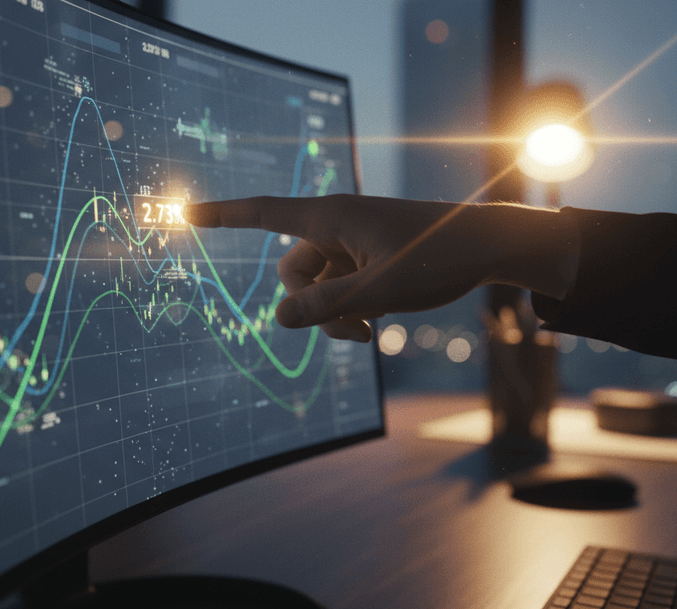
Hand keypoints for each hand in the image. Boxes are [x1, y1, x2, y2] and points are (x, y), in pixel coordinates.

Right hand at [185, 195, 577, 342]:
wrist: (492, 247)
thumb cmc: (439, 257)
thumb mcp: (380, 290)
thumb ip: (326, 307)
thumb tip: (278, 319)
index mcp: (331, 217)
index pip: (263, 212)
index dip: (222, 215)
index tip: (184, 211)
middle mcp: (336, 227)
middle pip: (292, 271)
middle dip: (312, 306)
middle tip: (351, 327)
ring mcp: (352, 244)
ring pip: (317, 287)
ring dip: (334, 314)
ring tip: (370, 329)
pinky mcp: (368, 259)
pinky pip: (339, 288)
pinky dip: (350, 309)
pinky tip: (377, 322)